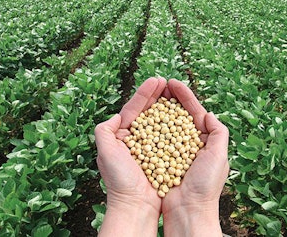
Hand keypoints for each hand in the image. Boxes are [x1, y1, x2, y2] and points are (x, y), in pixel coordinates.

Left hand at [94, 77, 166, 236]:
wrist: (135, 206)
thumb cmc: (119, 180)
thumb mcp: (105, 152)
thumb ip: (104, 130)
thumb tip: (116, 116)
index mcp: (122, 136)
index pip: (133, 109)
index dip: (144, 93)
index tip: (156, 80)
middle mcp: (136, 140)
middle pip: (148, 112)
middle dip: (157, 95)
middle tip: (167, 81)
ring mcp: (150, 147)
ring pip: (160, 121)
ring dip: (167, 106)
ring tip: (175, 92)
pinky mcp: (163, 155)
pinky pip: (170, 136)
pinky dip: (175, 124)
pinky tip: (182, 114)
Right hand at [161, 79, 229, 236]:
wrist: (188, 211)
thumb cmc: (205, 185)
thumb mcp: (219, 156)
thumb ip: (218, 132)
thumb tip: (208, 113)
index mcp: (203, 141)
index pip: (193, 111)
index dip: (184, 96)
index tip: (173, 82)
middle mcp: (186, 143)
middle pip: (177, 114)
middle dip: (169, 98)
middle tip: (159, 83)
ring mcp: (171, 150)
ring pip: (163, 123)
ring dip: (157, 107)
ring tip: (150, 93)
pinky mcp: (157, 158)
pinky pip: (151, 138)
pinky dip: (147, 125)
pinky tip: (142, 115)